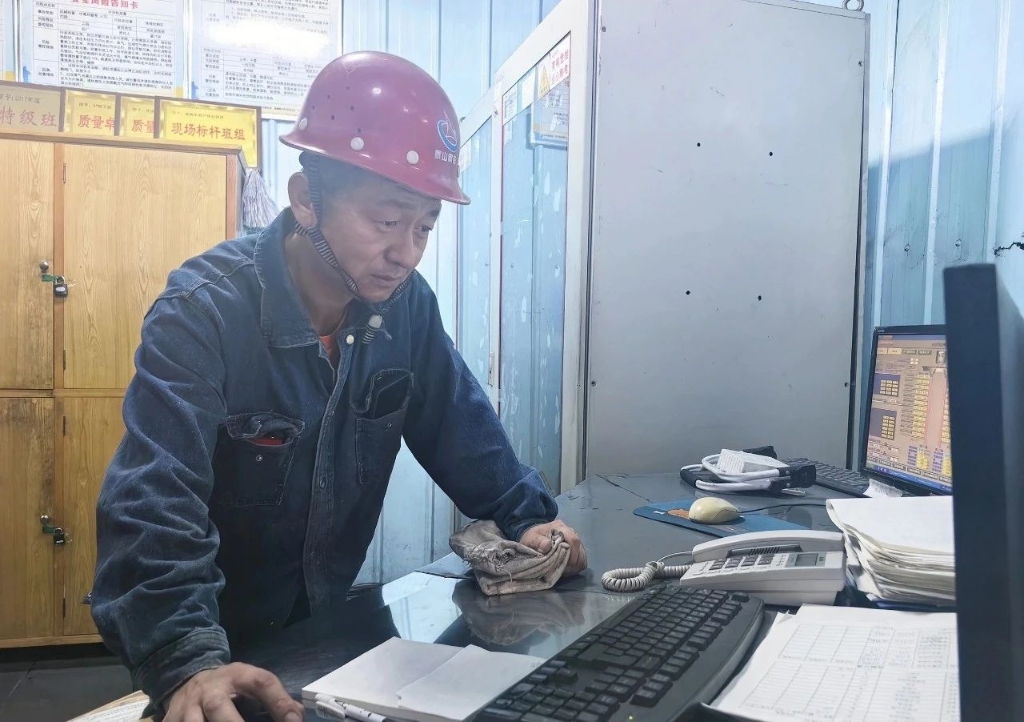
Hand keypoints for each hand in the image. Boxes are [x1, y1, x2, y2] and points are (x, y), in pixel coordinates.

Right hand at [164, 663, 303, 721]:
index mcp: (237, 676)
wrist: (188, 679)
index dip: (278, 702)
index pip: (261, 683)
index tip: (293, 721)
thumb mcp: (251, 683)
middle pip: (219, 707)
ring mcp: (188, 707)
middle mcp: (210, 690)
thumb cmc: (229, 687)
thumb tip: (296, 716)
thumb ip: (274, 698)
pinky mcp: (172, 721)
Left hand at [521, 520, 586, 575]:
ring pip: (582, 555)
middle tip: (563, 569)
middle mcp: (570, 531)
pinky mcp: (577, 549)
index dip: (571, 553)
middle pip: (579, 547)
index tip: (565, 564)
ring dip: (574, 564)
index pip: (572, 539)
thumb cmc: (532, 539)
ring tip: (563, 569)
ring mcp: (575, 540)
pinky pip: (582, 560)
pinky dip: (576, 566)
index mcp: (560, 527)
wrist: (534, 540)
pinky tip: (567, 569)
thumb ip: (537, 541)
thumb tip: (547, 545)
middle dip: (572, 560)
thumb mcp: (530, 539)